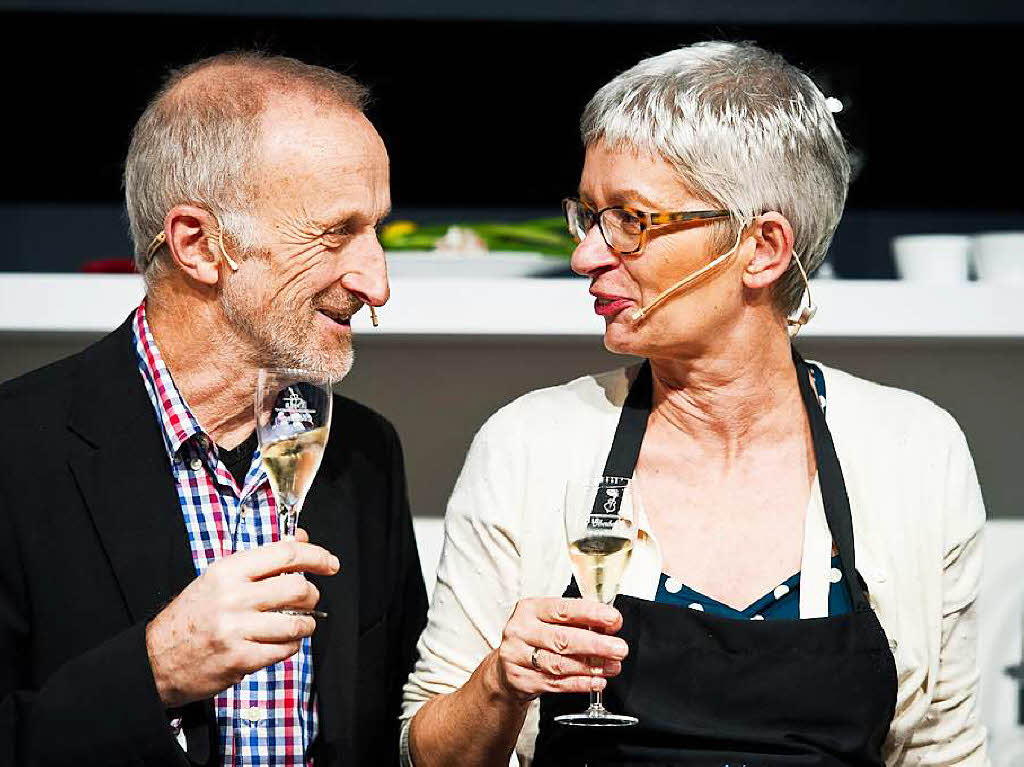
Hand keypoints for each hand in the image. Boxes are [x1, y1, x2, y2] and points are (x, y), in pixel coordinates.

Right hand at [145, 528, 338, 706]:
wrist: (156, 658)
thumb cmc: (192, 615)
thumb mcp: (220, 577)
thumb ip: (261, 559)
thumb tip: (299, 539)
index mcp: (229, 571)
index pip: (285, 554)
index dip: (316, 556)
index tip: (330, 563)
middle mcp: (234, 598)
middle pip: (297, 588)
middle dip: (313, 595)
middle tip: (310, 599)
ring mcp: (237, 630)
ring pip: (297, 623)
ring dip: (306, 624)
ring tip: (299, 624)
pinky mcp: (240, 659)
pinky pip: (285, 651)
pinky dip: (291, 647)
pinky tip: (281, 642)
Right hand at [488, 597, 627, 703]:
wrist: (505, 667)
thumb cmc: (534, 638)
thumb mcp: (548, 620)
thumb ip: (576, 621)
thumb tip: (609, 625)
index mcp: (530, 609)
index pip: (563, 610)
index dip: (591, 614)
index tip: (614, 620)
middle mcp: (521, 631)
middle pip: (562, 639)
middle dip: (596, 645)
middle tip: (619, 648)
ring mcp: (518, 657)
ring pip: (560, 664)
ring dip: (591, 667)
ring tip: (612, 666)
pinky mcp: (522, 680)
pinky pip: (556, 684)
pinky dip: (580, 683)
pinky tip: (596, 681)